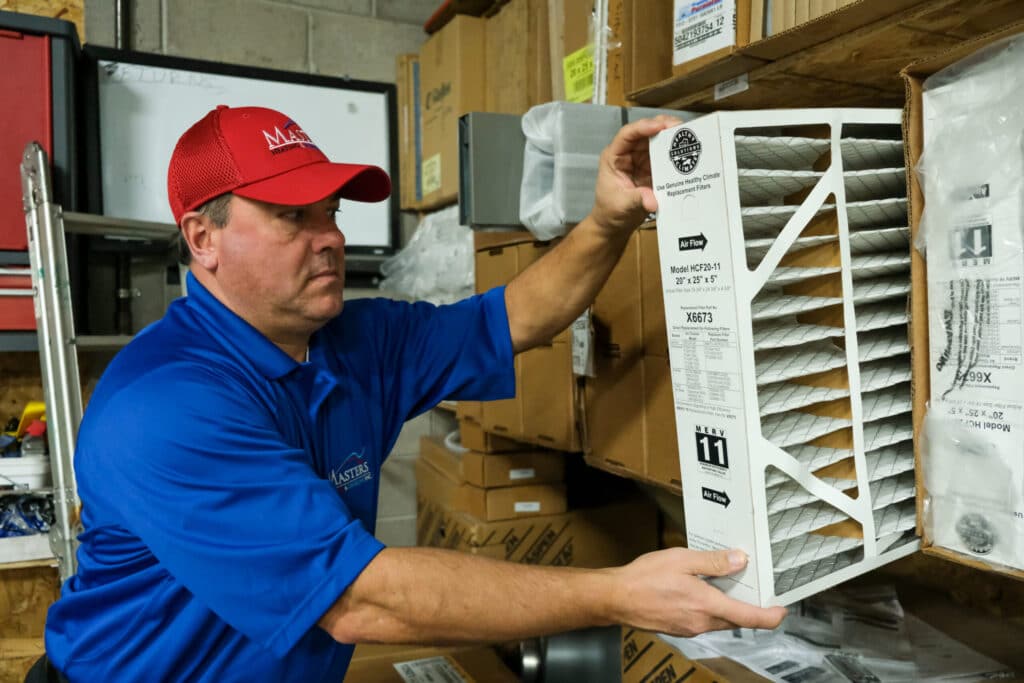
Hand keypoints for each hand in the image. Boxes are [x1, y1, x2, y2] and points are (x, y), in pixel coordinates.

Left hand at [589, 115, 682, 236]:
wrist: (615, 225)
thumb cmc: (610, 212)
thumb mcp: (621, 205)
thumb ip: (637, 200)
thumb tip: (653, 200)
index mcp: (614, 156)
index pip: (627, 135)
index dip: (643, 127)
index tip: (660, 126)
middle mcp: (629, 153)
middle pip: (646, 132)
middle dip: (663, 126)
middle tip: (681, 127)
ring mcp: (642, 160)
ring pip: (658, 141)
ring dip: (672, 137)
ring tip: (690, 135)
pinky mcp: (653, 169)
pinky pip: (666, 157)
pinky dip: (676, 154)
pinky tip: (689, 152)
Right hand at [608, 547, 787, 636]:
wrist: (615, 598)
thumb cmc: (644, 578)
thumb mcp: (681, 560)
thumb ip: (713, 562)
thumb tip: (740, 560)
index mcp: (707, 605)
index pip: (749, 617)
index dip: (770, 616)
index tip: (781, 610)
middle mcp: (702, 622)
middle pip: (736, 619)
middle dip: (749, 607)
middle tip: (753, 587)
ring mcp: (690, 628)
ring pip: (719, 620)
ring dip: (727, 605)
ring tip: (723, 584)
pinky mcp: (679, 628)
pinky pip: (703, 620)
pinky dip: (709, 608)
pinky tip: (699, 592)